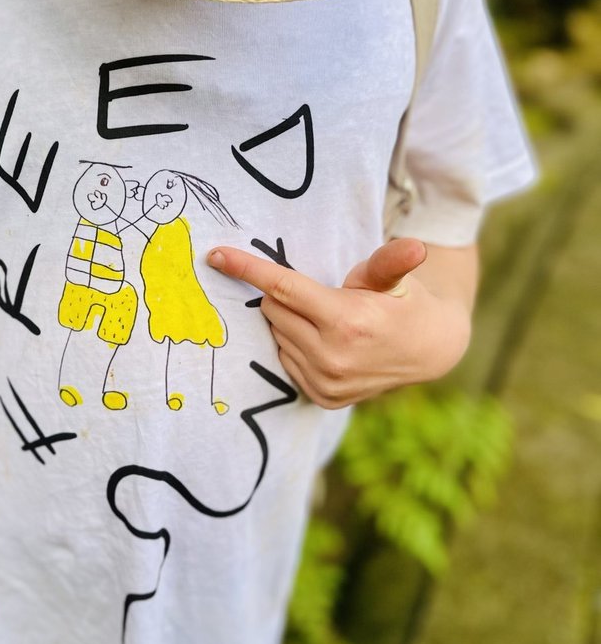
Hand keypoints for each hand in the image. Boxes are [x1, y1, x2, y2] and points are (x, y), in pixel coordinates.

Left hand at [208, 237, 472, 408]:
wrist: (428, 351)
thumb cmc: (403, 303)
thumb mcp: (395, 278)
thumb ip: (390, 260)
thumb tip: (415, 246)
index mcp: (346, 321)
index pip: (283, 288)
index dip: (247, 268)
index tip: (215, 255)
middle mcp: (332, 356)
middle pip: (273, 310)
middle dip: (284, 296)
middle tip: (316, 294)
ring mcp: (325, 382)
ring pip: (276, 335)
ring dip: (289, 321)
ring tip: (326, 319)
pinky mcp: (322, 397)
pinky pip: (285, 360)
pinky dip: (295, 345)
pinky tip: (323, 341)